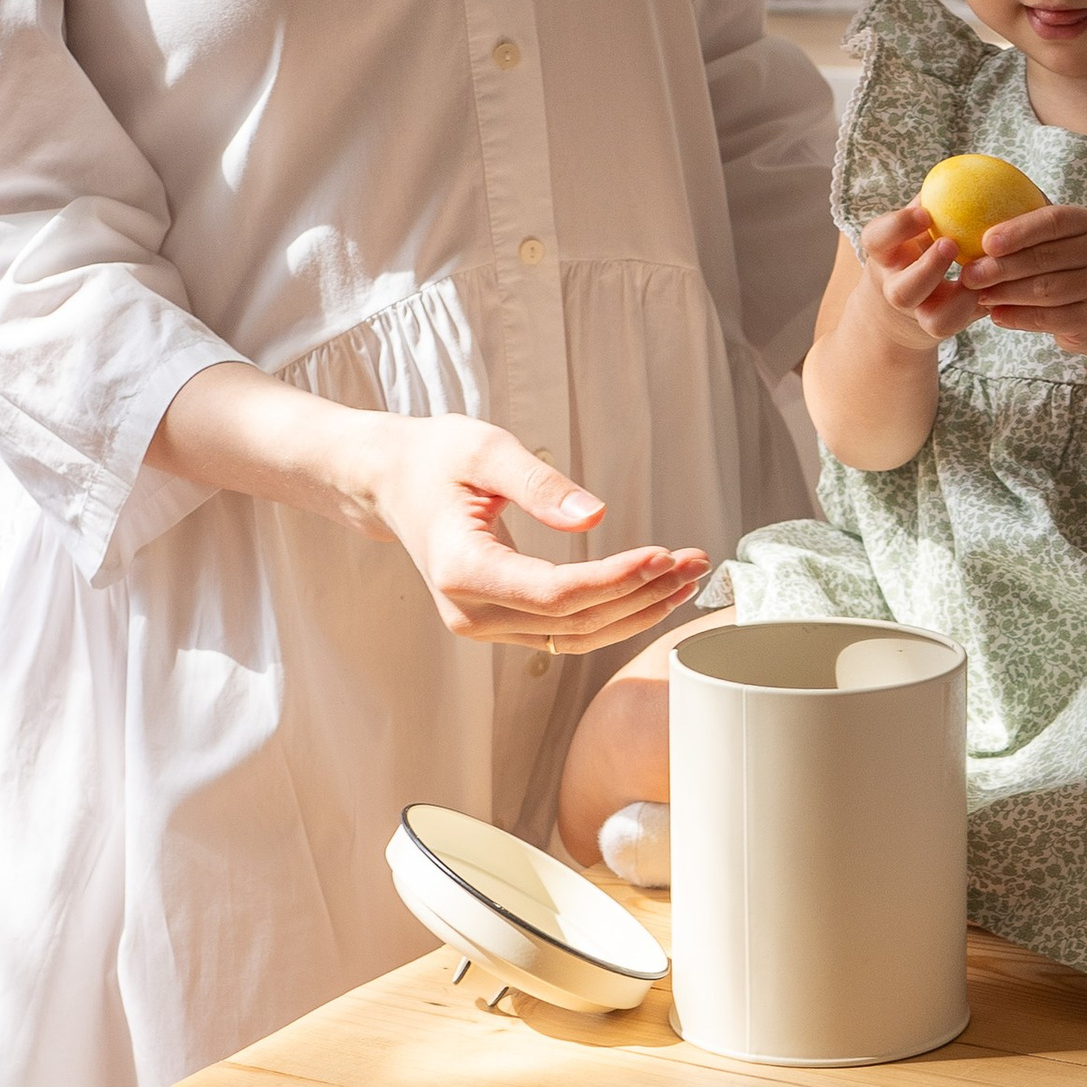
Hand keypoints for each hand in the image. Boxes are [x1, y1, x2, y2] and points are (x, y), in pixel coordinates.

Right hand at [363, 415, 708, 649]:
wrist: (392, 481)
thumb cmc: (434, 458)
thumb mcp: (484, 449)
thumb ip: (538, 484)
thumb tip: (595, 516)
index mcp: (461, 569)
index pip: (555, 593)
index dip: (615, 580)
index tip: (662, 554)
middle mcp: (469, 612)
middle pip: (573, 621)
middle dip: (641, 594)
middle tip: (694, 562)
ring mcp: (482, 626)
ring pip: (576, 636)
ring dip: (636, 611)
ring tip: (685, 578)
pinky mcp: (499, 624)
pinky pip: (565, 633)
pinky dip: (612, 614)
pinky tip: (650, 589)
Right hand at [853, 201, 990, 344]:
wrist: (903, 305)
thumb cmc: (916, 246)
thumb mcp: (915, 226)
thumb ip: (934, 202)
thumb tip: (970, 165)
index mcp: (884, 254)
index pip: (876, 238)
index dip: (898, 227)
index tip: (925, 214)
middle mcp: (894, 288)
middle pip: (902, 291)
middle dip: (930, 270)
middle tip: (953, 246)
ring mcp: (918, 315)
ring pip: (935, 320)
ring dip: (963, 298)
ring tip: (982, 274)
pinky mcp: (940, 330)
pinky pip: (962, 326)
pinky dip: (979, 306)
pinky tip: (995, 286)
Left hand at [963, 205, 1086, 361]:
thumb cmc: (1077, 267)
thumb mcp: (1067, 239)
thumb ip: (1033, 224)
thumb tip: (977, 202)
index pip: (1052, 221)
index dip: (1017, 230)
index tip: (985, 241)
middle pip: (1044, 258)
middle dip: (1001, 267)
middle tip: (969, 274)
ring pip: (1044, 290)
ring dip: (1005, 293)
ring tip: (979, 295)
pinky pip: (1048, 319)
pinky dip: (1018, 318)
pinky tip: (996, 315)